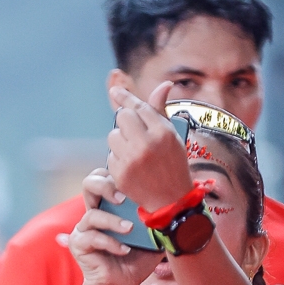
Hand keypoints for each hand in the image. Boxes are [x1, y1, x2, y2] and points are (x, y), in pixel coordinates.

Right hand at [65, 172, 157, 284]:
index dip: (115, 175)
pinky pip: (92, 237)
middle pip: (89, 184)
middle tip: (123, 199)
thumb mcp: (153, 236)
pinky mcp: (78, 243)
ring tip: (129, 230)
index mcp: (109, 206)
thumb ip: (159, 218)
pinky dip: (110, 243)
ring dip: (113, 222)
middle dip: (105, 186)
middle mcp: (93, 212)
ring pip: (92, 214)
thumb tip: (179, 201)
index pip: (105, 178)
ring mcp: (83, 228)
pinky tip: (125, 250)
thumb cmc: (137, 259)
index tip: (135, 185)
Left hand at [105, 80, 192, 211]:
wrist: (171, 201)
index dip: (126, 97)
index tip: (115, 91)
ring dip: (119, 140)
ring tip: (133, 152)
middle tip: (133, 133)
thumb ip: (161, 111)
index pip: (139, 107)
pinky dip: (118, 159)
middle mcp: (147, 144)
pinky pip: (110, 155)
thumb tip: (165, 84)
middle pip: (122, 117)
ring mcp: (132, 160)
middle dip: (126, 122)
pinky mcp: (120, 174)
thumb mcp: (173, 136)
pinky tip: (130, 167)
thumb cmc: (173, 164)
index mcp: (163, 132)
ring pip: (112, 135)